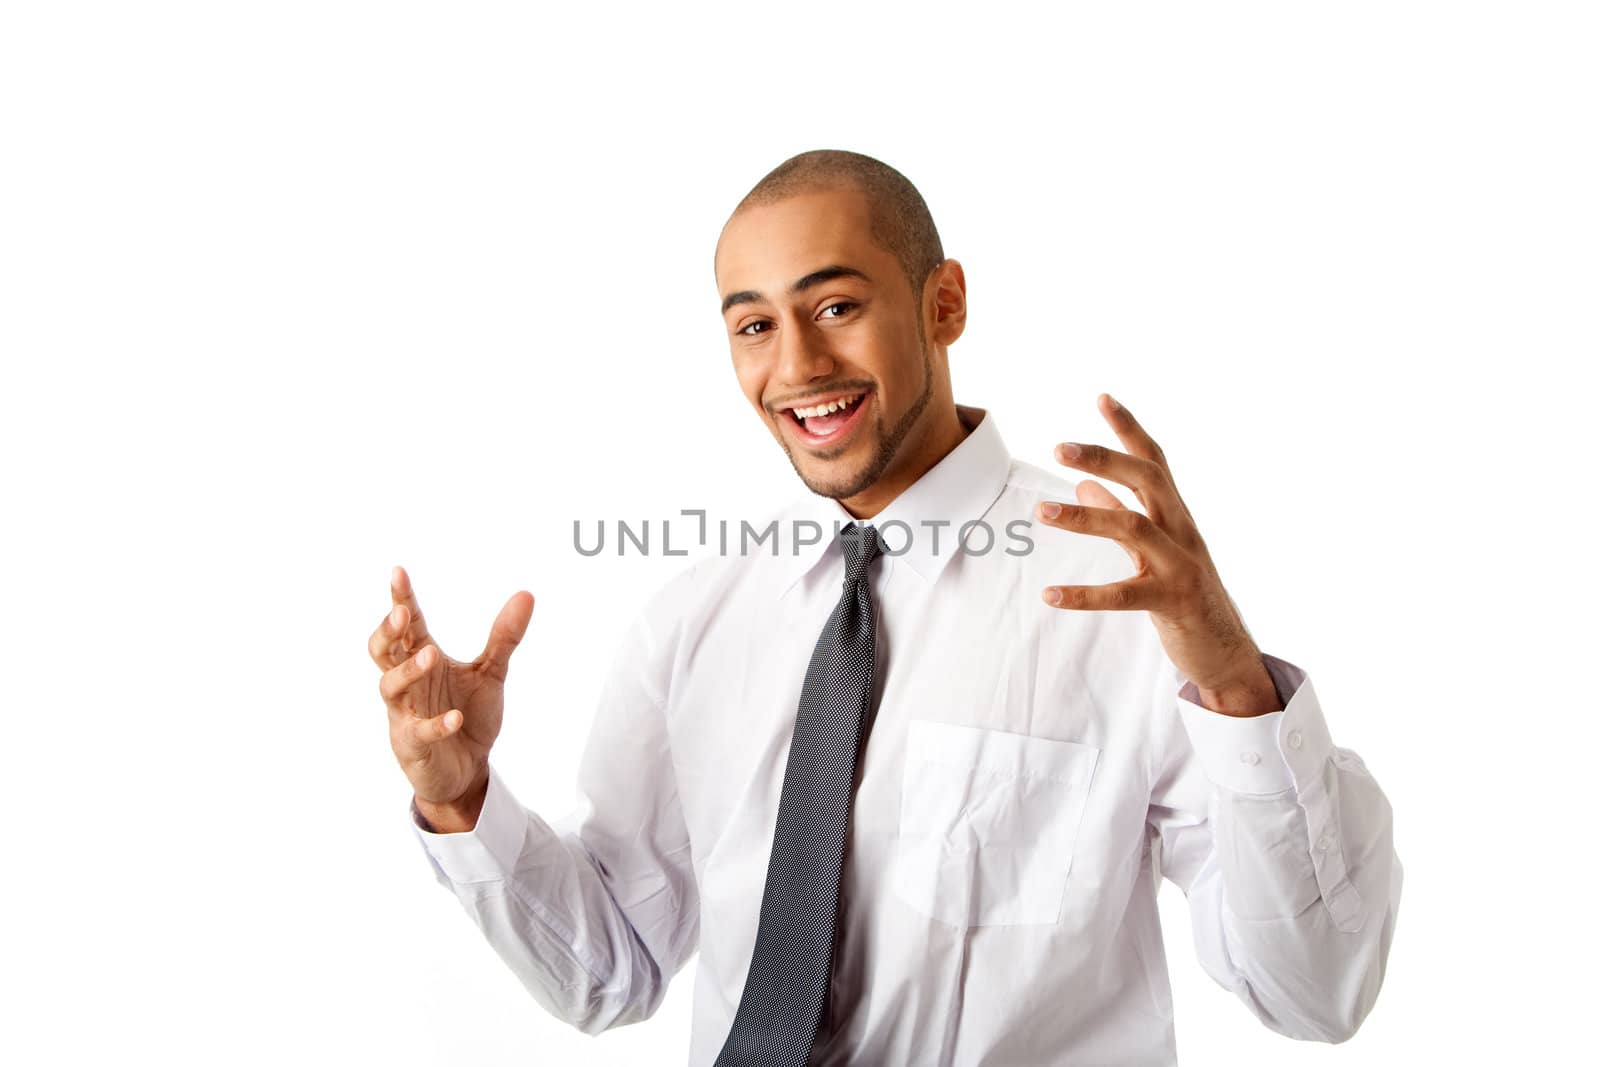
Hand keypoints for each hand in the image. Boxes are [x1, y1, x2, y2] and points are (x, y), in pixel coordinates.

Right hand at [369, 565, 534, 825]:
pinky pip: (419, 732)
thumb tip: (526, 595)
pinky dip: (436, 724)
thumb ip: (504, 636)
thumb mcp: (491, 673)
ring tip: (431, 657)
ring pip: (390, 687)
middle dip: (389, 631)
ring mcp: (405, 714)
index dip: (401, 599)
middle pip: (383, 651)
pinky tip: (455, 717)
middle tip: (402, 614)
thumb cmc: (470, 715)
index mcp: (423, 659)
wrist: (468, 770)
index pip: (408, 625)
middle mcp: (409, 683)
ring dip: (408, 671)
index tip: (398, 572)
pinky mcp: (412, 745)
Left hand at [1034, 393, 1279, 715]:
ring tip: (1041, 510)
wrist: (1225, 651)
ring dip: (1085, 516)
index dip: (1129, 429)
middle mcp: (1182, 532)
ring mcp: (1181, 566)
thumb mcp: (1152, 549)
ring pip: (1134, 529)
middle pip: (1148, 480)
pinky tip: (1050, 594)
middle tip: (1059, 447)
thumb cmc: (1184, 594)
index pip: (1154, 461)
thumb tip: (1085, 482)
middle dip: (1105, 458)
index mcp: (1176, 515)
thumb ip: (1122, 514)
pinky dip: (1085, 594)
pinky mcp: (1173, 603)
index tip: (1103, 397)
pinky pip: (1125, 594)